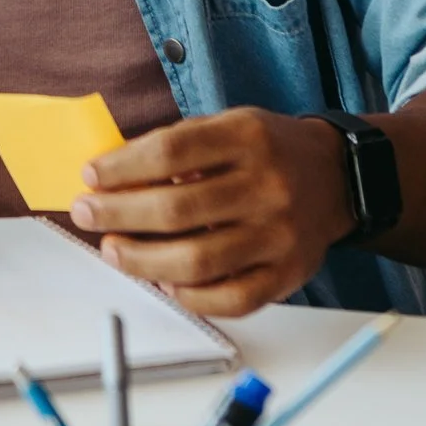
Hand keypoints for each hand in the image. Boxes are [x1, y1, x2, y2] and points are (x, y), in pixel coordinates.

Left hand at [69, 108, 353, 316]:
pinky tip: (164, 282)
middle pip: (176, 210)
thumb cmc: (268, 151)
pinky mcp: (288, 274)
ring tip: (113, 251)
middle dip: (118, 215)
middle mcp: (268, 187)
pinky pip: (232, 299)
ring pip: (197, 261)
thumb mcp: (227, 126)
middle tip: (87, 214)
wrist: (338, 177)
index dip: (122, 167)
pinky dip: (190, 297)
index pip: (171, 152)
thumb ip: (176, 145)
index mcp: (248, 138)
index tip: (90, 176)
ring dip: (142, 261)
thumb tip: (110, 176)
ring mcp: (280, 235)